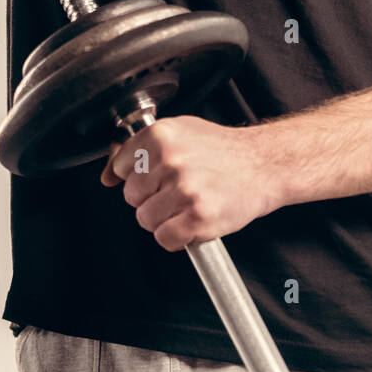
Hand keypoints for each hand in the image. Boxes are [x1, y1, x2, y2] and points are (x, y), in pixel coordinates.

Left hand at [99, 116, 283, 251]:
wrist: (264, 164)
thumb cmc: (222, 150)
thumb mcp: (179, 133)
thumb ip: (139, 150)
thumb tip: (107, 174)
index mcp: (161, 135)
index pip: (121, 167)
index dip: (140, 176)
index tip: (159, 176)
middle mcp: (171, 160)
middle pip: (131, 197)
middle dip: (153, 198)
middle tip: (180, 189)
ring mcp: (185, 189)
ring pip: (146, 219)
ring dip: (165, 219)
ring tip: (189, 203)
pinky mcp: (198, 217)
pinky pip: (165, 238)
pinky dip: (177, 237)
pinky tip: (193, 221)